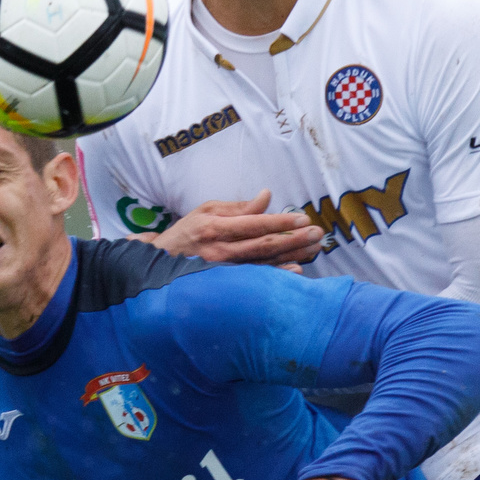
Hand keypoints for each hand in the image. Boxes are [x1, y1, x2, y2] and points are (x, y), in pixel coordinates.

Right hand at [151, 190, 322, 267]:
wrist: (162, 263)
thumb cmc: (187, 233)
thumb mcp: (207, 211)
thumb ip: (238, 206)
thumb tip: (266, 197)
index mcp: (215, 228)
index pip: (254, 224)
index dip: (280, 221)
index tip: (302, 218)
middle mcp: (221, 251)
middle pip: (264, 246)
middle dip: (294, 239)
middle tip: (317, 233)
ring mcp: (225, 271)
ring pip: (265, 263)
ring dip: (292, 255)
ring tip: (314, 248)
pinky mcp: (228, 283)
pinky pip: (257, 278)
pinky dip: (278, 274)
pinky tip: (296, 270)